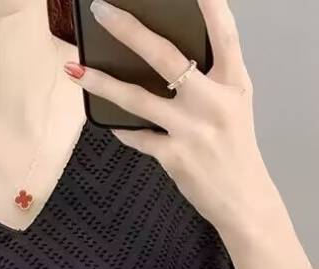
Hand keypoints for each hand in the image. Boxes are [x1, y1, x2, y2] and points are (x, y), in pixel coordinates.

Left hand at [65, 0, 278, 234]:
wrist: (242, 198)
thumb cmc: (234, 148)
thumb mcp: (235, 104)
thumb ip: (211, 76)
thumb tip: (166, 55)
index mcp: (234, 82)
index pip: (224, 33)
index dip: (210, 5)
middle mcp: (213, 101)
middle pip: (166, 56)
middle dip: (129, 30)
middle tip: (101, 11)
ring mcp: (192, 129)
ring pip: (138, 98)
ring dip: (102, 83)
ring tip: (75, 69)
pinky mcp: (174, 156)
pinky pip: (137, 136)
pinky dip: (121, 129)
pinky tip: (108, 121)